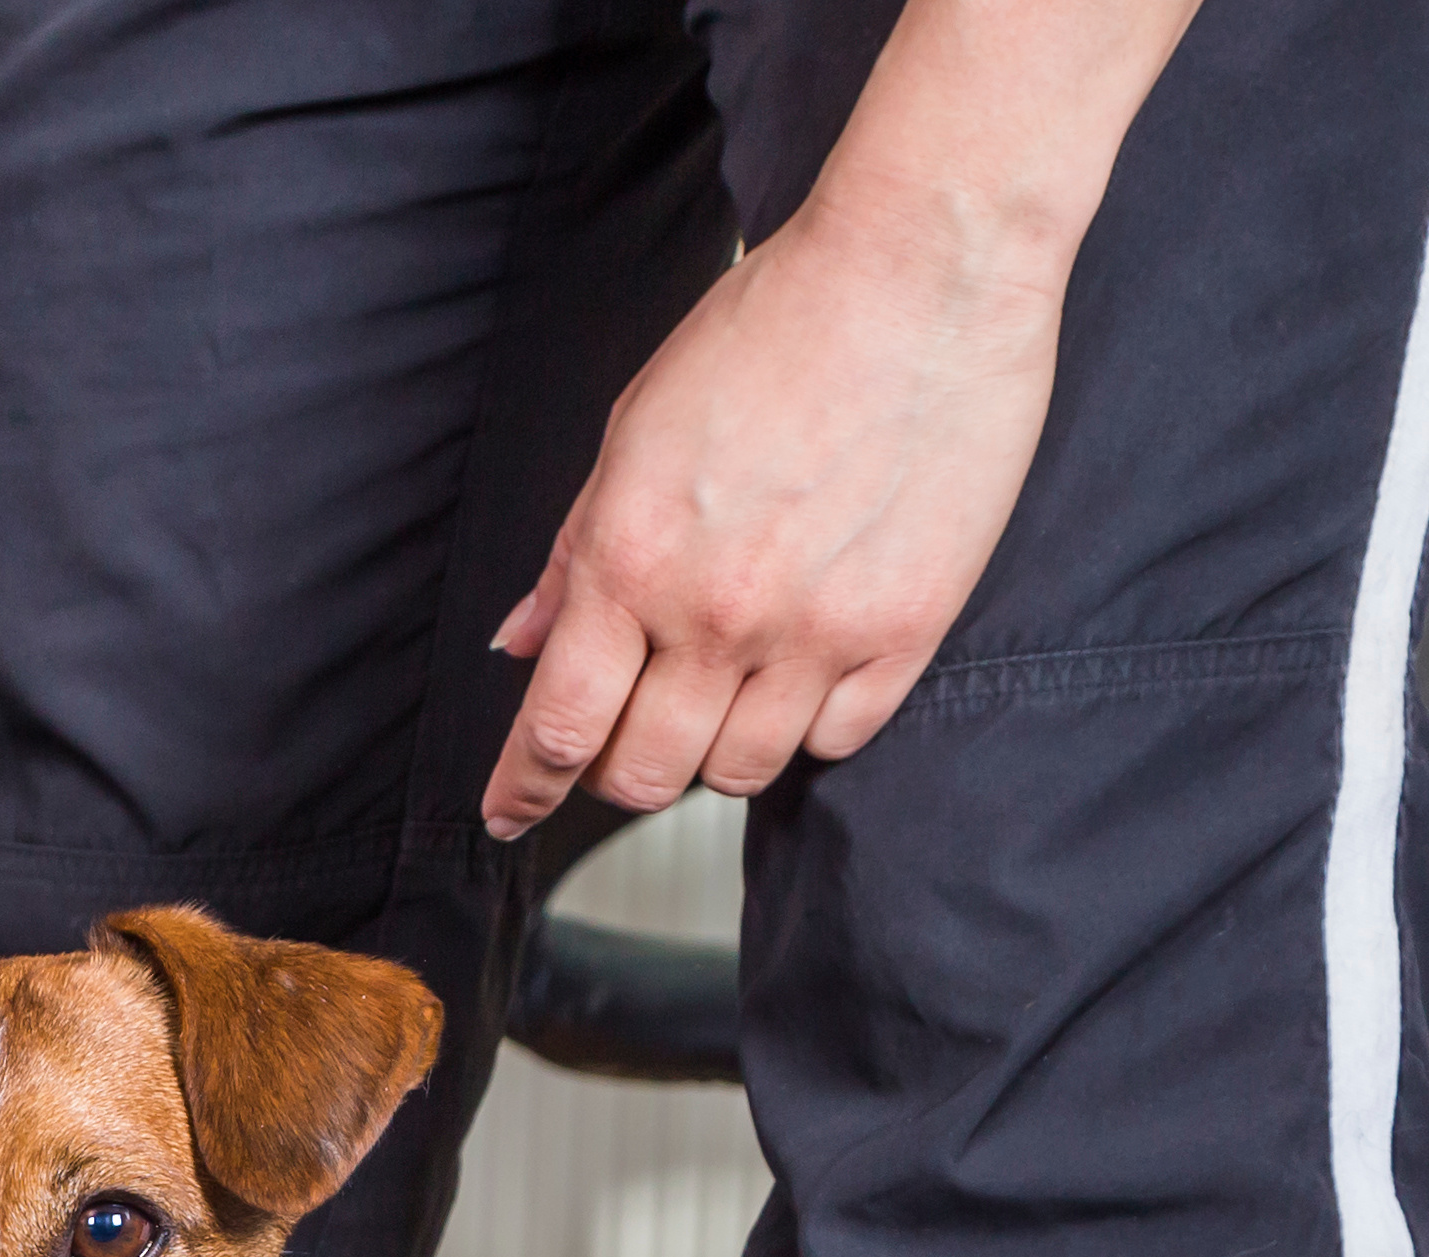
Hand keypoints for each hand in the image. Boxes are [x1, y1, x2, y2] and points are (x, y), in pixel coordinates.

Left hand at [481, 201, 1068, 837]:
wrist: (920, 270)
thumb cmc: (773, 327)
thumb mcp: (636, 430)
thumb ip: (574, 552)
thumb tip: (520, 642)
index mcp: (630, 560)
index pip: (557, 726)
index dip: (523, 789)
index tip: (508, 815)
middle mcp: (715, 614)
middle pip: (643, 774)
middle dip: (617, 770)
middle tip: (627, 733)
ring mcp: (815, 631)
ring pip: (737, 773)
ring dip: (712, 751)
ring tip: (721, 692)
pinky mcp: (907, 629)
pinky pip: (836, 740)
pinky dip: (807, 726)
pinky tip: (801, 672)